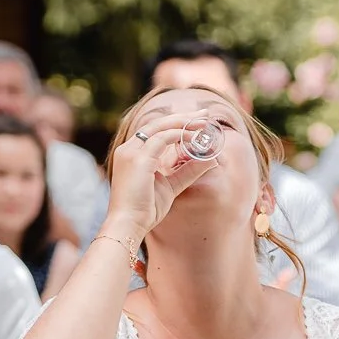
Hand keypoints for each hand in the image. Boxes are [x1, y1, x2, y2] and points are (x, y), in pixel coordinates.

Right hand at [101, 112, 218, 240]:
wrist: (128, 224)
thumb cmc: (144, 210)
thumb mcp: (170, 186)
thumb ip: (187, 171)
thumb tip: (209, 160)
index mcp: (131, 154)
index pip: (154, 131)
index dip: (175, 123)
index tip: (195, 121)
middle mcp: (128, 149)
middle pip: (157, 123)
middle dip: (183, 117)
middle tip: (204, 114)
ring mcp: (131, 152)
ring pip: (160, 127)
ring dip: (184, 123)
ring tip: (204, 123)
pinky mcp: (138, 159)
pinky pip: (162, 138)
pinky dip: (180, 135)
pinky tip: (194, 137)